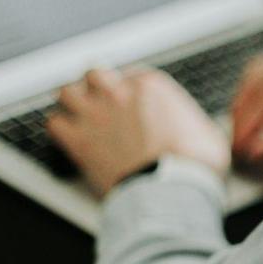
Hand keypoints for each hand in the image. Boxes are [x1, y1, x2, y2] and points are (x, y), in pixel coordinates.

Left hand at [46, 68, 230, 197]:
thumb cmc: (192, 165)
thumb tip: (202, 131)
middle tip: (101, 101)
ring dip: (72, 102)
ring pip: (67, 92)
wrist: (170, 189)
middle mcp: (119, 93)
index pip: (131, 74)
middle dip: (96, 86)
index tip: (131, 101)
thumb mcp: (208, 134)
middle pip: (94, 74)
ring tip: (77, 113)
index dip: (129, 88)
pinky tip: (68, 137)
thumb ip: (196, 123)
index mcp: (151, 86)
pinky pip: (54, 123)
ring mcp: (95, 115)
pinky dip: (59, 129)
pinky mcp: (78, 140)